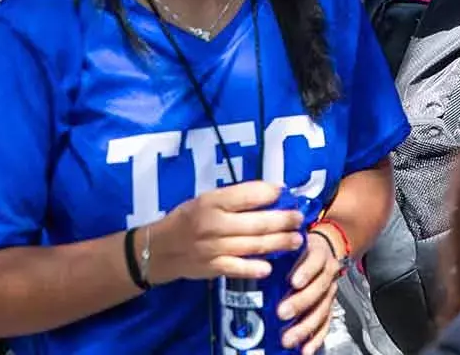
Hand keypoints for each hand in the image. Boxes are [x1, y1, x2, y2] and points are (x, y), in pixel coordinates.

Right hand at [145, 181, 304, 283]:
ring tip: (296, 240)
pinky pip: (238, 268)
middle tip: (299, 219)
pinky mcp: (213, 268)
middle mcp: (214, 224)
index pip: (247, 195)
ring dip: (279, 243)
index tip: (286, 192)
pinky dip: (255, 268)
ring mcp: (213, 248)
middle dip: (284, 221)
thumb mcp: (207, 199)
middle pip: (257, 223)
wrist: (160, 248)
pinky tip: (270, 266)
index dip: (271, 192)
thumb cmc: (189, 218)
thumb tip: (272, 192)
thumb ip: (236, 197)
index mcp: (212, 202)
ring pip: (253, 245)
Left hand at [278, 226, 341, 352]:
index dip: (306, 271)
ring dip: (306, 326)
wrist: (323, 253)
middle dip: (301, 302)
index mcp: (317, 254)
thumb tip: (247, 259)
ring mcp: (329, 292)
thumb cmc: (301, 251)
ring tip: (289, 338)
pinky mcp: (328, 307)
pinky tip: (306, 349)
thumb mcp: (292, 244)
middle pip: (318, 288)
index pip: (315, 260)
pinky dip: (316, 338)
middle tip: (282, 312)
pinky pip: (325, 324)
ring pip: (322, 309)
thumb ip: (275, 251)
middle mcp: (326, 273)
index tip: (293, 281)